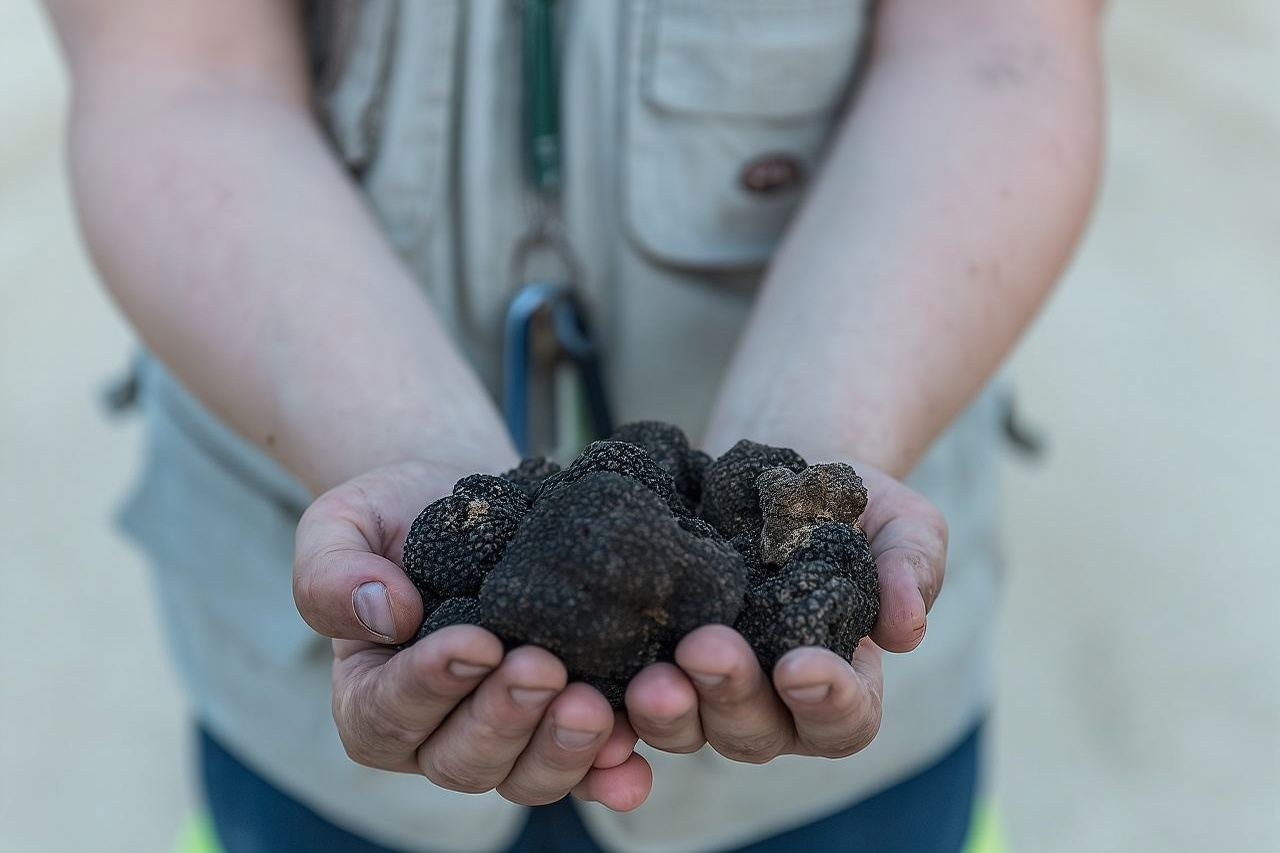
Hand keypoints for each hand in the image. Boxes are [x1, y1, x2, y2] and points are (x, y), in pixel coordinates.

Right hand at [293, 460, 652, 809]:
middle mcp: (435, 736)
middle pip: (462, 760)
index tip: (476, 642)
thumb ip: (331, 573)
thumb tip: (384, 613)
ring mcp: (506, 740)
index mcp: (369, 699)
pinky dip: (609, 775)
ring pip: (525, 777)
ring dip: (562, 751)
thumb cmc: (397, 517)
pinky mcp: (562, 728)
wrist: (472, 502)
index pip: (388, 713)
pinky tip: (633, 762)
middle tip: (545, 669)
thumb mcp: (341, 525)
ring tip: (593, 707)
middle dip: (505, 719)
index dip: (431, 684)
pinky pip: (586, 772)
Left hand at [625, 463, 945, 761]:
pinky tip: (592, 686)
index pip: (845, 718)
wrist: (771, 477)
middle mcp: (772, 703)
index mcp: (842, 684)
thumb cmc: (847, 508)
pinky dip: (612, 707)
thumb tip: (907, 625)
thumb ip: (913, 568)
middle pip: (756, 733)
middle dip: (732, 697)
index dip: (828, 702)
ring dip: (668, 710)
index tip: (802, 667)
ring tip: (651, 674)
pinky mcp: (652, 663)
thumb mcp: (900, 524)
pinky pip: (628, 703)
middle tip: (707, 650)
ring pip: (687, 728)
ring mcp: (706, 690)